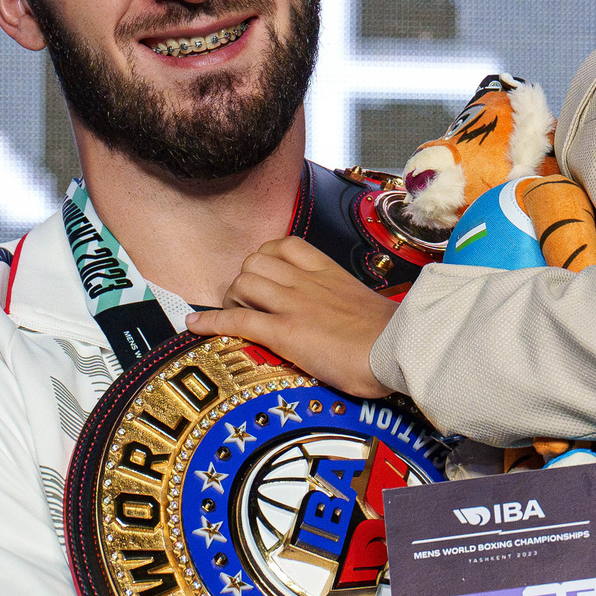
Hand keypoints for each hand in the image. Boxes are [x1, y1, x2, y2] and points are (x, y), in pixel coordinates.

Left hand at [184, 237, 397, 397]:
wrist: (401, 350)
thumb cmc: (395, 339)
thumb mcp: (372, 309)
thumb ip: (350, 306)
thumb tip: (349, 322)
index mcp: (330, 274)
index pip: (286, 246)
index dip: (265, 258)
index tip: (263, 275)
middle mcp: (307, 283)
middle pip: (256, 263)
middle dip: (244, 282)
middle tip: (248, 306)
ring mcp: (294, 305)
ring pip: (243, 285)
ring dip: (232, 302)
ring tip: (235, 319)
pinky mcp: (286, 332)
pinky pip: (237, 320)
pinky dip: (211, 322)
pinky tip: (194, 327)